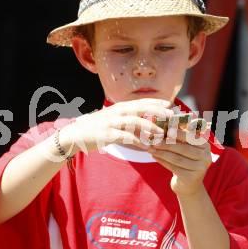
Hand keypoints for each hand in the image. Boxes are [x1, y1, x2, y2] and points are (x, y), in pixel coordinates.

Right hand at [59, 98, 173, 153]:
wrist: (75, 135)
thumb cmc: (98, 128)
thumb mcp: (114, 121)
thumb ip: (129, 122)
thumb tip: (147, 126)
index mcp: (120, 107)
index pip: (141, 101)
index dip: (156, 102)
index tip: (170, 104)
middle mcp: (117, 112)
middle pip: (140, 108)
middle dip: (157, 111)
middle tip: (172, 115)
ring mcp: (111, 122)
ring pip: (134, 121)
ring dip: (149, 127)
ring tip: (162, 134)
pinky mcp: (106, 134)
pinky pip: (125, 136)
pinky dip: (137, 141)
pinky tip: (147, 147)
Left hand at [148, 127, 211, 195]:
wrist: (187, 184)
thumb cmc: (184, 160)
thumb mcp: (184, 146)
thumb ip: (179, 135)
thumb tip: (167, 119)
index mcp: (205, 145)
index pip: (191, 137)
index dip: (178, 132)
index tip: (165, 129)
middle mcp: (206, 156)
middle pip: (183, 148)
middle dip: (167, 143)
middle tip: (154, 139)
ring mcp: (200, 168)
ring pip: (177, 158)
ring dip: (162, 152)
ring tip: (151, 148)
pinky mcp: (191, 178)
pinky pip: (174, 167)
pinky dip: (162, 161)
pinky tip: (154, 156)